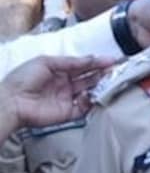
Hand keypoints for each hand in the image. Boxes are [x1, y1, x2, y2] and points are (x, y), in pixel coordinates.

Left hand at [0, 55, 114, 129]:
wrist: (11, 101)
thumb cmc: (23, 78)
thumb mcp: (46, 62)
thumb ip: (71, 61)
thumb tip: (92, 59)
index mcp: (59, 71)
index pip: (82, 66)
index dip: (97, 63)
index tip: (112, 60)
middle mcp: (65, 84)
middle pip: (89, 78)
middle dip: (102, 74)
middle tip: (115, 70)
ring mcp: (67, 99)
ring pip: (90, 92)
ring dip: (99, 86)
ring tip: (108, 81)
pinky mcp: (68, 113)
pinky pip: (84, 108)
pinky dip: (90, 102)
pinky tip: (89, 95)